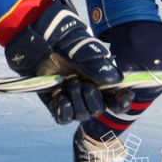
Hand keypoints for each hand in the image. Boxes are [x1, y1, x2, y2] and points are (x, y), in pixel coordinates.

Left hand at [5, 0, 124, 123]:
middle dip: (92, 97)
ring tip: (68, 82)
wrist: (38, 42)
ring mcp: (72, 99)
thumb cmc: (64, 42)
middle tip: (80, 81)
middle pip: (99, 109)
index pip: (117, 99)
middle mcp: (88, 92)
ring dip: (76, 101)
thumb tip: (115, 82)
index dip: (121, 101)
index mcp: (100, 80)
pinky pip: (64, 118)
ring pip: (82, 115)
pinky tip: (60, 96)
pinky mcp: (55, 104)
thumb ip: (99, 67)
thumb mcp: (84, 51)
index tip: (122, 98)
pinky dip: (64, 110)